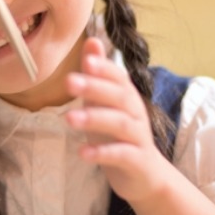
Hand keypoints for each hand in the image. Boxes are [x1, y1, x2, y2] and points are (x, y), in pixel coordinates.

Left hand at [65, 37, 167, 203]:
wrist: (145, 175)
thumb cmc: (120, 134)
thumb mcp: (107, 103)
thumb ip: (99, 75)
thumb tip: (91, 40)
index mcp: (127, 97)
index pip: (119, 76)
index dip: (104, 68)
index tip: (85, 60)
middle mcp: (136, 113)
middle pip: (119, 96)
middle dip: (94, 87)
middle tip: (69, 81)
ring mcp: (138, 137)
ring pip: (120, 123)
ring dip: (94, 119)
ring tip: (68, 119)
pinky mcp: (137, 161)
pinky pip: (121, 155)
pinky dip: (102, 152)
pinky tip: (82, 153)